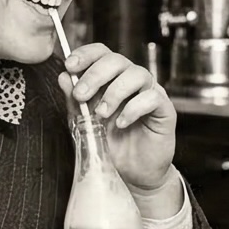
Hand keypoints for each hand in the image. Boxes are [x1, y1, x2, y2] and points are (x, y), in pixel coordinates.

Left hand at [59, 44, 176, 193]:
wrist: (133, 174)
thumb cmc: (112, 147)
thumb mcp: (85, 125)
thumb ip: (75, 102)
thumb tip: (63, 77)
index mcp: (112, 79)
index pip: (102, 53)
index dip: (86, 55)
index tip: (70, 66)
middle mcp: (132, 81)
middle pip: (117, 60)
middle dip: (95, 75)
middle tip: (81, 96)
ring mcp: (150, 93)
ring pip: (137, 74)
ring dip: (115, 92)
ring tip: (102, 114)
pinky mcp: (165, 110)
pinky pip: (153, 97)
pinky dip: (134, 108)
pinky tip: (122, 123)